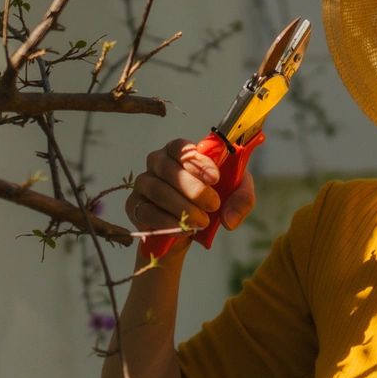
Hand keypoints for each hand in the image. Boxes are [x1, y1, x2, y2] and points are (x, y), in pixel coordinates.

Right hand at [126, 137, 255, 249]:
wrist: (190, 230)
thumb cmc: (211, 202)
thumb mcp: (235, 197)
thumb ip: (241, 200)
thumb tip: (229, 220)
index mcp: (180, 152)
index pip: (181, 147)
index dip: (197, 162)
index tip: (215, 179)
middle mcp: (158, 162)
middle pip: (168, 168)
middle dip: (193, 188)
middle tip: (214, 205)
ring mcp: (143, 183)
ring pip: (157, 190)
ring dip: (182, 207)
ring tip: (202, 222)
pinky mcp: (135, 206)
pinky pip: (146, 211)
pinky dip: (166, 221)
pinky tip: (183, 229)